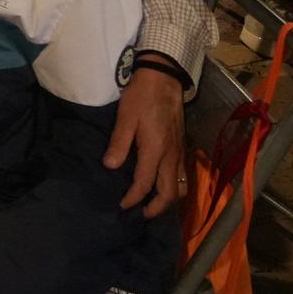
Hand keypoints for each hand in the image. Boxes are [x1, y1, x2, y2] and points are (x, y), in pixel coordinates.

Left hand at [105, 62, 186, 217]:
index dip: (133, 198)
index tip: (122, 206)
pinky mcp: (182, 148)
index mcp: (156, 150)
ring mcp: (180, 153)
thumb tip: (110, 167)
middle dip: (156, 208)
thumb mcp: (125, 117)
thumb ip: (119, 143)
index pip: (144, 184)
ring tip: (152, 204)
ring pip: (180, 187)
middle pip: (169, 193)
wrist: (164, 79)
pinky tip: (163, 186)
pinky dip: (174, 188)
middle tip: (140, 214)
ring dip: (168, 201)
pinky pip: (182, 177)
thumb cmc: (141, 97)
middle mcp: (171, 156)